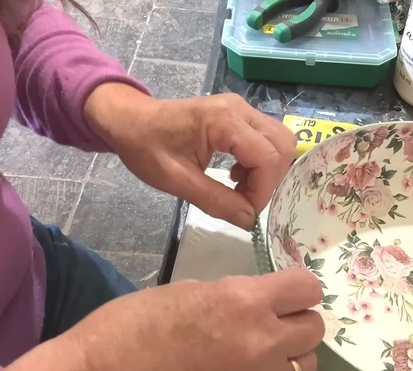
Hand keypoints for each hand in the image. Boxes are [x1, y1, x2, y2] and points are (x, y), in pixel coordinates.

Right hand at [0, 269, 324, 370]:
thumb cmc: (125, 331)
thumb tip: (254, 302)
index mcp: (242, 301)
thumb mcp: (185, 293)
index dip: (298, 288)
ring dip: (288, 356)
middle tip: (272, 321)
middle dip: (297, 321)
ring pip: (304, 366)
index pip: (307, 288)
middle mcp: (261, 342)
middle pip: (314, 329)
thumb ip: (230, 297)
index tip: (286, 291)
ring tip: (257, 352)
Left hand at [84, 84, 295, 229]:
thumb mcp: (177, 180)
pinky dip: (262, 162)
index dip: (263, 189)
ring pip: (280, 141)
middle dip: (272, 179)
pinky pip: (267, 138)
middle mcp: (240, 109)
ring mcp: (242, 109)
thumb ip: (216, 201)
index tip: (246, 210)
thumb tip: (249, 220)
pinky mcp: (240, 115)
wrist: (129, 120)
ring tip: (241, 188)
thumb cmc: (146, 147)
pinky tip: (237, 175)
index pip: (267, 157)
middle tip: (246, 200)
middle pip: (283, 145)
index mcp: (223, 121)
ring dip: (269, 170)